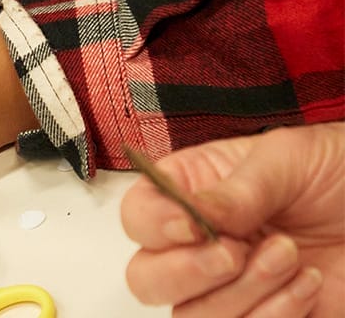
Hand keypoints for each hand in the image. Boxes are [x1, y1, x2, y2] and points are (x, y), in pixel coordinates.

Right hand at [120, 122, 344, 316]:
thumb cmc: (336, 169)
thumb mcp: (285, 161)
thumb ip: (236, 191)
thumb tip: (193, 216)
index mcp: (190, 193)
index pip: (138, 218)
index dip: (154, 227)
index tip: (191, 224)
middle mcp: (198, 244)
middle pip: (147, 279)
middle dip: (186, 273)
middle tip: (234, 252)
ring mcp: (229, 288)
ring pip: (191, 317)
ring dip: (242, 295)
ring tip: (288, 255)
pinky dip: (276, 316)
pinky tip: (309, 282)